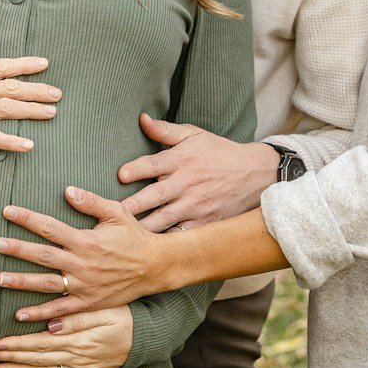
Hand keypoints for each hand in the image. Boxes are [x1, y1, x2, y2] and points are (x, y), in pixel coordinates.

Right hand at [0, 27, 60, 157]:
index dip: (24, 65)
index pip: (1, 67)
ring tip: (51, 113)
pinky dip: (11, 141)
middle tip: (57, 93)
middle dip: (37, 90)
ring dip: (32, 111)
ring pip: (8, 109)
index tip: (44, 64)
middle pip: (11, 89)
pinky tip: (29, 144)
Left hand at [0, 188, 169, 321]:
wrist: (155, 267)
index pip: (50, 227)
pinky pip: (60, 309)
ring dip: (22, 282)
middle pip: (43, 255)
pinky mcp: (88, 303)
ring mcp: (84, 286)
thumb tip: (67, 190)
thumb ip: (91, 202)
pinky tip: (20, 314)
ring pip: (47, 284)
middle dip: (17, 249)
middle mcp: (82, 264)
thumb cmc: (134, 237)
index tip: (7, 211)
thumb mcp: (116, 213)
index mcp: (85, 240)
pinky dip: (40, 313)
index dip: (27, 218)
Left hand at [0, 307, 131, 367]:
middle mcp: (76, 358)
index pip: (39, 344)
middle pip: (36, 360)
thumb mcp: (102, 312)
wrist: (145, 340)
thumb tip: (50, 326)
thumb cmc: (123, 318)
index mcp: (77, 340)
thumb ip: (75, 319)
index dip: (17, 345)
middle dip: (11, 358)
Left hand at [112, 114, 275, 229]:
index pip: (154, 164)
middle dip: (134, 205)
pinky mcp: (203, 222)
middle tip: (113, 212)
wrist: (254, 174)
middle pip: (155, 196)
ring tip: (122, 234)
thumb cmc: (218, 152)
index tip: (121, 175)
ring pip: (164, 219)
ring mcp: (195, 205)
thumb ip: (165, 130)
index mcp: (181, 160)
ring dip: (143, 227)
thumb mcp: (194, 135)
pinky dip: (165, 242)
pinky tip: (148, 248)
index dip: (137, 169)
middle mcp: (186, 183)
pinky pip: (181, 234)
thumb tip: (142, 119)